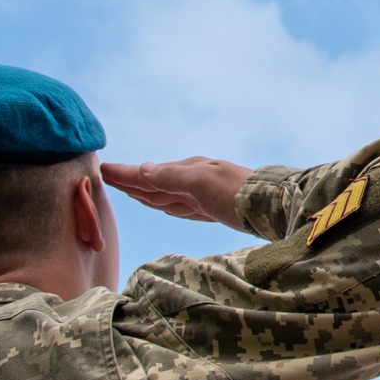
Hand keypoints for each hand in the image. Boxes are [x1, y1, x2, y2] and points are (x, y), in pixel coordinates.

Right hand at [102, 156, 254, 230]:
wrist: (276, 206)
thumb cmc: (237, 193)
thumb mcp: (199, 183)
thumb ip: (170, 177)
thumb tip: (142, 169)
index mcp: (189, 170)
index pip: (148, 174)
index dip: (126, 175)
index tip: (103, 169)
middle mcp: (195, 178)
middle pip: (155, 182)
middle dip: (132, 180)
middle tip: (107, 176)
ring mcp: (205, 193)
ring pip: (167, 193)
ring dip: (146, 191)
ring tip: (128, 188)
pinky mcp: (215, 209)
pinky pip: (182, 205)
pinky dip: (167, 203)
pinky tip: (165, 204)